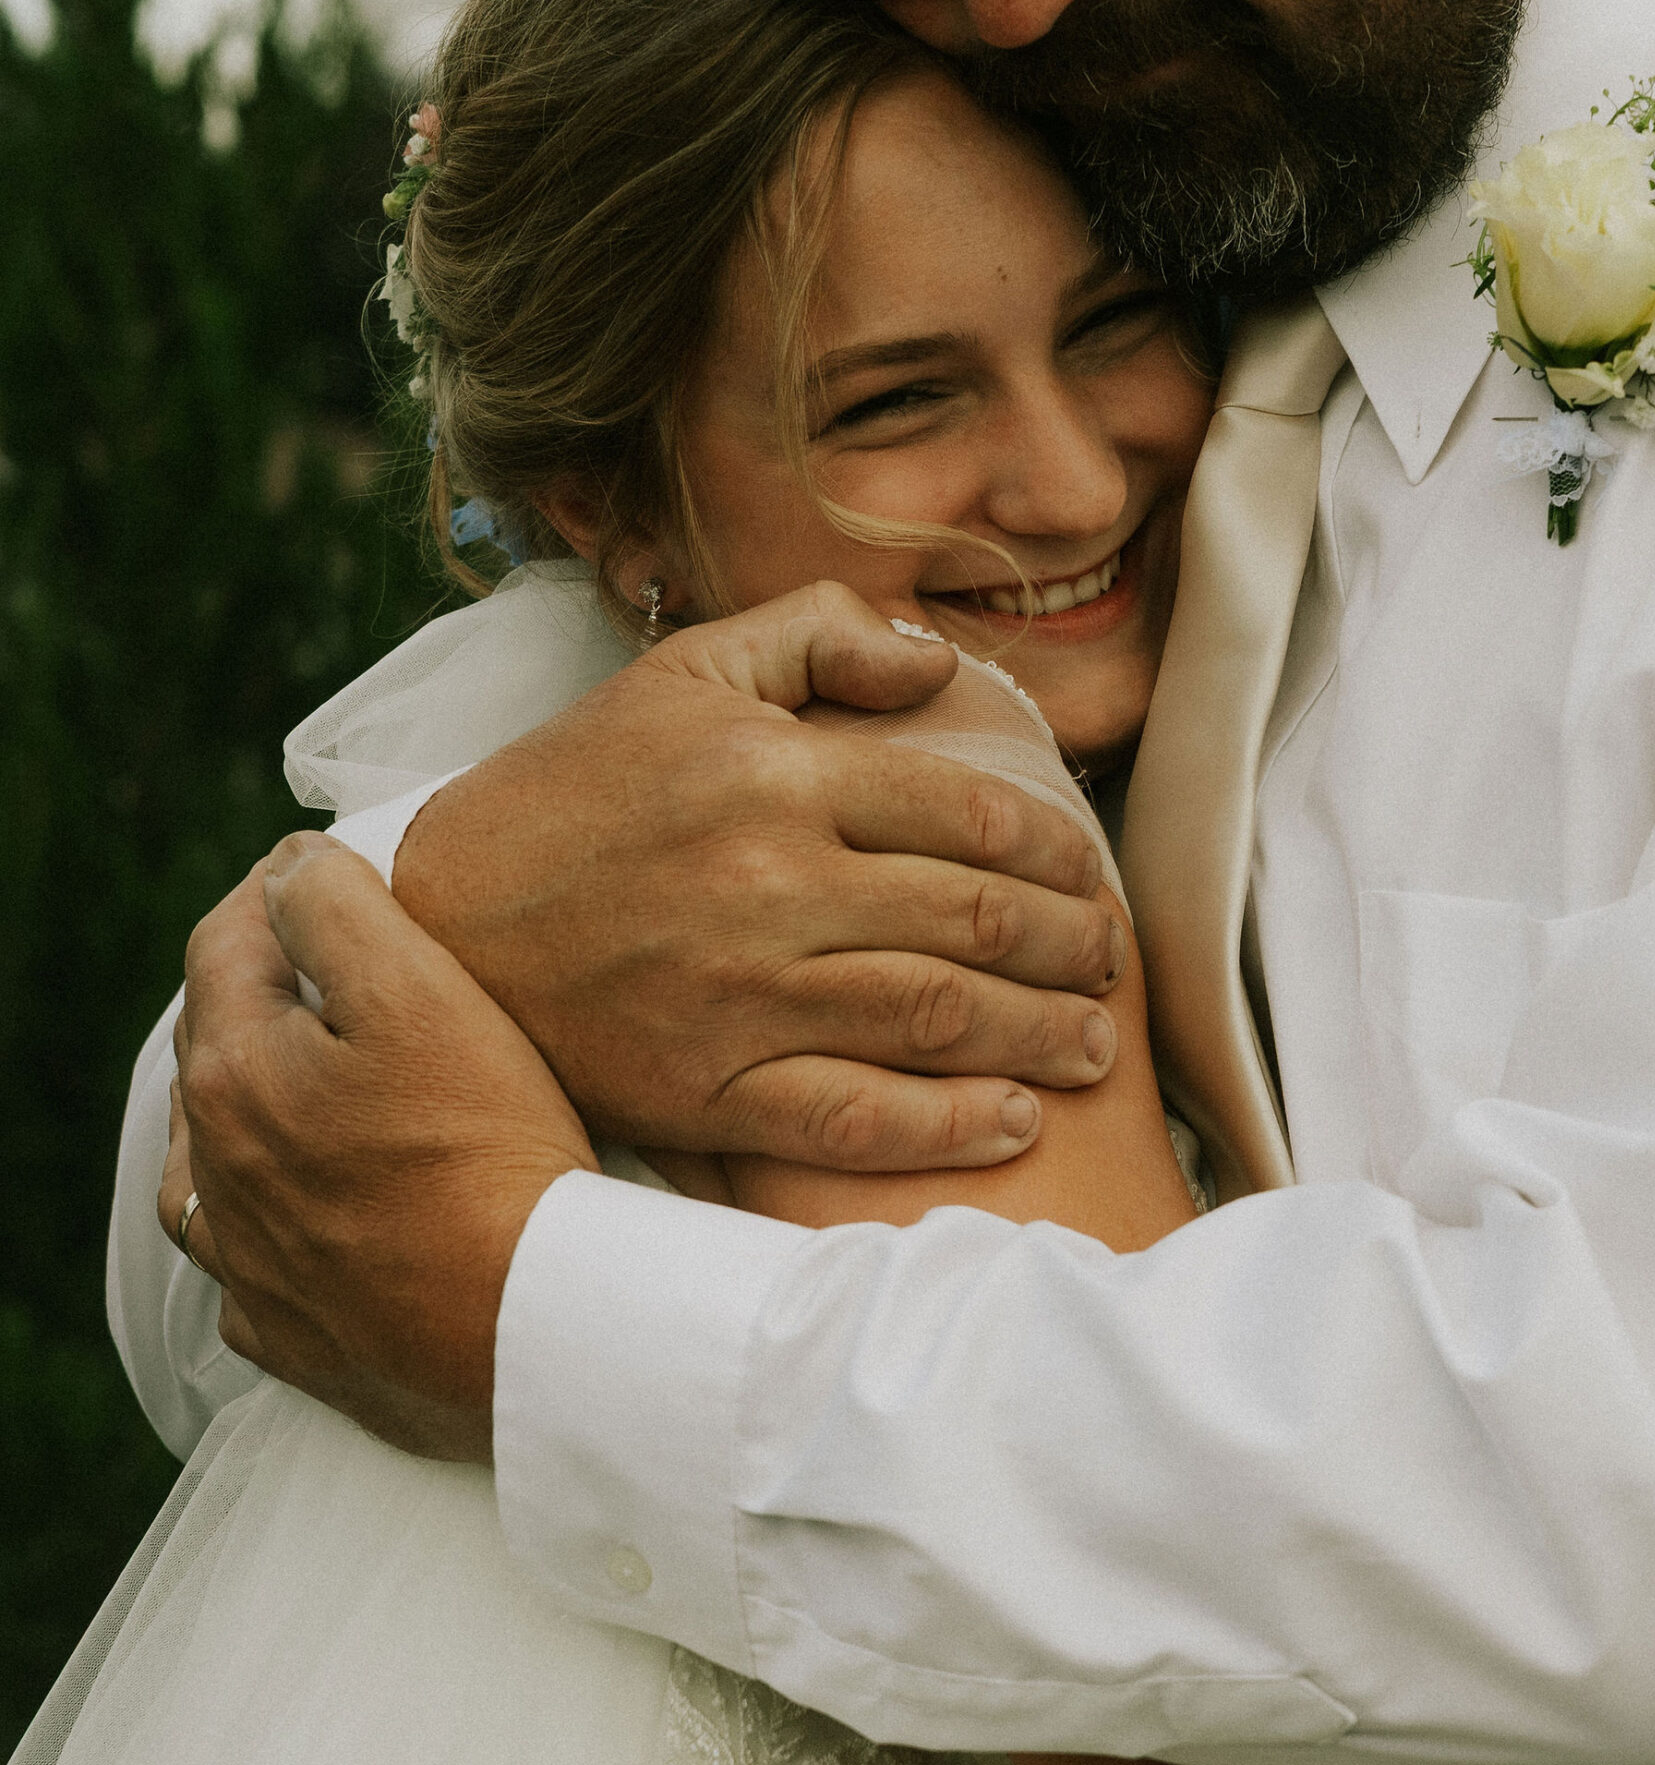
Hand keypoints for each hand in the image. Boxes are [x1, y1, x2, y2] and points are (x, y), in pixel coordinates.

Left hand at [170, 836, 596, 1453]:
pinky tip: (320, 1203)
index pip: (224, 941)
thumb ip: (335, 908)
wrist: (529, 1331)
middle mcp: (216, 1172)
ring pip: (214, 1156)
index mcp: (232, 1074)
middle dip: (267, 985)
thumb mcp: (419, 989)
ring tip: (312, 1075)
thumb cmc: (484, 1151)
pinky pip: (254, 1257)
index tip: (333, 868)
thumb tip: (287, 867)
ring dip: (250, 1100)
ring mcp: (248, 1263)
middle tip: (341, 958)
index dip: (278, 889)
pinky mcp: (291, 1334)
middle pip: (217, 1040)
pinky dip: (273, 1213)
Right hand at [393, 583, 1119, 1169]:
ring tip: (1093, 1041)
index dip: (1057, 853)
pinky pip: (852, 1120)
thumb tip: (937, 664)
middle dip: (1071, 946)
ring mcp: (738, 997)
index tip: (1089, 877)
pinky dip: (947, 1128)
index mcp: (773, 775)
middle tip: (1108, 961)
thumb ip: (818, 637)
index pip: (968, 814)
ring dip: (1040, 1032)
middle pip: (973, 920)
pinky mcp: (704, 1091)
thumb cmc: (575, 788)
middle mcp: (769, 883)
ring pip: (935, 1017)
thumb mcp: (685, 671)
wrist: (437, 914)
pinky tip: (1013, 1121)